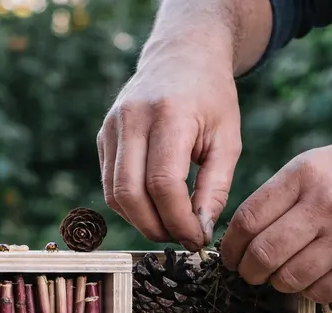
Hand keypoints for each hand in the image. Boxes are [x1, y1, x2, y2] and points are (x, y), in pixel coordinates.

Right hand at [97, 44, 241, 249]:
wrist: (182, 56)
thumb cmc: (212, 98)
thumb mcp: (228, 140)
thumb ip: (215, 189)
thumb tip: (199, 232)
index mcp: (169, 114)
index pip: (163, 183)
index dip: (179, 220)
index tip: (198, 237)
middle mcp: (131, 118)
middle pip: (130, 194)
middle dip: (156, 227)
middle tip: (182, 238)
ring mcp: (111, 126)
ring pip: (115, 194)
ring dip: (142, 221)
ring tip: (171, 225)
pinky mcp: (102, 136)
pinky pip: (110, 185)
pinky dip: (132, 206)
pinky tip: (156, 207)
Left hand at [219, 137, 331, 303]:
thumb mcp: (326, 160)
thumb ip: (287, 191)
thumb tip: (246, 231)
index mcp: (308, 173)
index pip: (249, 219)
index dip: (231, 246)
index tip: (230, 255)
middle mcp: (327, 204)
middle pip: (264, 254)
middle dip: (249, 271)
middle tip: (250, 273)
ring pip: (289, 279)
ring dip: (278, 283)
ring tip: (283, 275)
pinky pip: (321, 293)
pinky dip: (310, 291)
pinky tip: (315, 278)